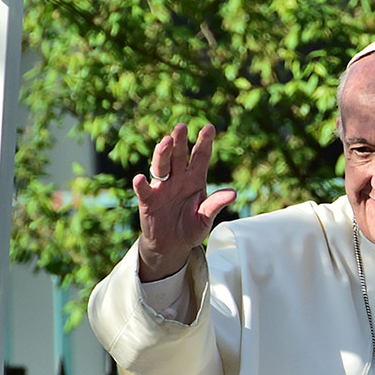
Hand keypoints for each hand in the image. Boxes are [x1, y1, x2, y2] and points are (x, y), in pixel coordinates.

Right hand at [132, 123, 235, 281]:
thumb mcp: (205, 218)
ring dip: (163, 154)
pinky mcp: (148, 200)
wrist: (172, 246)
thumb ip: (215, 205)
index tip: (209, 127)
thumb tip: (233, 193)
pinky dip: (141, 184)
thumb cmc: (191, 229)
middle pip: (179, 156)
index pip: (200, 157)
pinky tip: (140, 178)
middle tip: (181, 127)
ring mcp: (162, 188)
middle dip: (180, 141)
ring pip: (161, 166)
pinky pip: (144, 190)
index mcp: (195, 179)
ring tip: (166, 142)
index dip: (204, 142)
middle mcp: (178, 179)